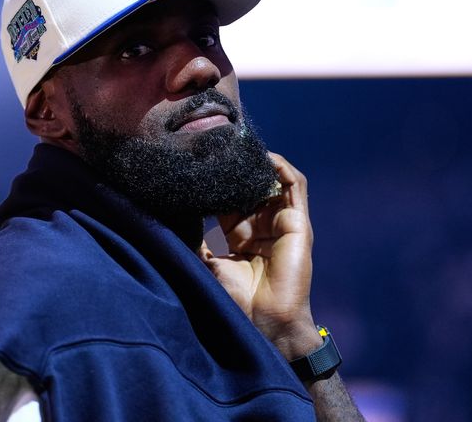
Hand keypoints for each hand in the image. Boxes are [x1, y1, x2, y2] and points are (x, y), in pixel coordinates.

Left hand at [198, 152, 321, 358]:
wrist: (266, 322)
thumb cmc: (239, 301)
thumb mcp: (210, 266)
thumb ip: (197, 245)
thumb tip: (172, 226)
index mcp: (243, 236)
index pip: (231, 200)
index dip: (219, 184)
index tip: (200, 166)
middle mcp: (263, 226)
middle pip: (253, 186)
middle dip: (238, 168)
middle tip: (218, 147)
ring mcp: (283, 222)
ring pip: (275, 180)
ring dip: (261, 163)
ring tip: (242, 147)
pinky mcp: (299, 222)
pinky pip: (296, 186)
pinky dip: (282, 168)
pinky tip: (264, 157)